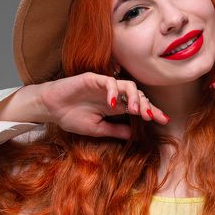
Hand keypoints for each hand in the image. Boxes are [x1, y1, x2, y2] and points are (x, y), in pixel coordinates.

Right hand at [38, 72, 169, 139]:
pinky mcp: (93, 78)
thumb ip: (115, 130)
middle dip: (147, 105)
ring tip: (135, 110)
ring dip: (134, 97)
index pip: (138, 107)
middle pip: (138, 94)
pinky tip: (113, 102)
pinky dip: (114, 90)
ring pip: (127, 85)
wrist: (50, 108)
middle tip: (151, 116)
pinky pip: (109, 81)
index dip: (151, 111)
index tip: (164, 120)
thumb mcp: (97, 129)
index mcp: (115, 106)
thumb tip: (135, 136)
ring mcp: (104, 85)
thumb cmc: (71, 117)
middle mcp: (113, 94)